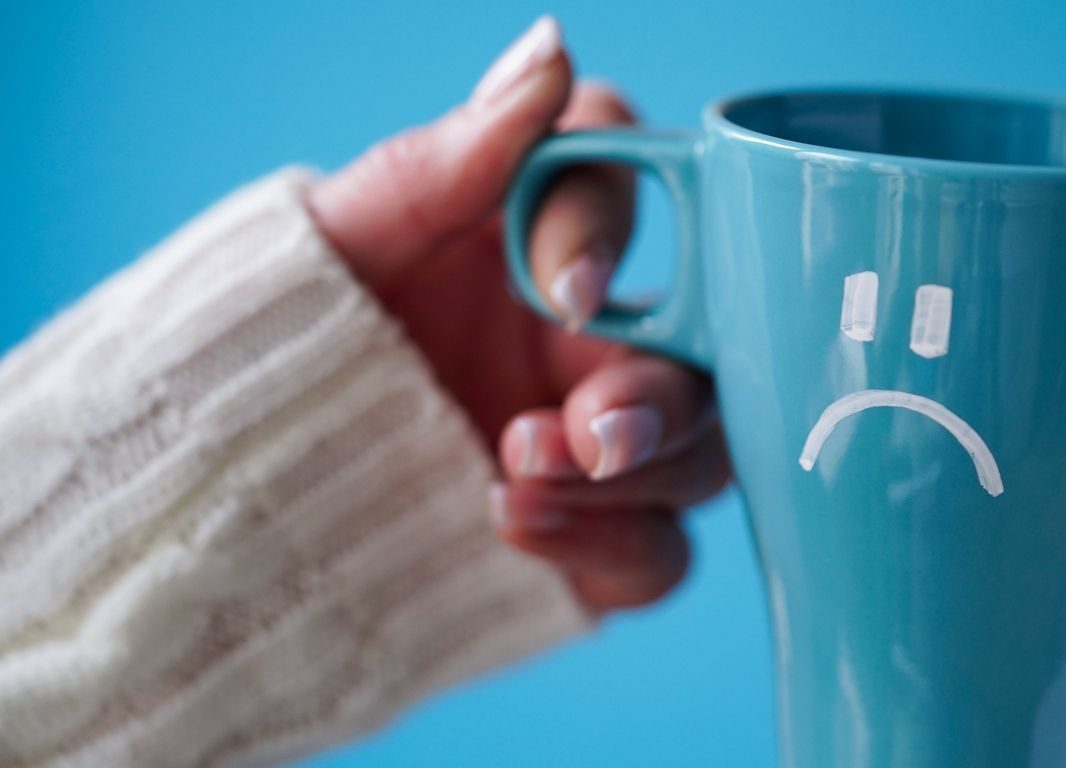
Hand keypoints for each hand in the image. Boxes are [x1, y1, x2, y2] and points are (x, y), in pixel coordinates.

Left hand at [308, 17, 728, 613]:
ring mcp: (598, 448)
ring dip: (631, 477)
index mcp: (542, 243)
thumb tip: (550, 49)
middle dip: (657, 396)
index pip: (630, 187)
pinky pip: (657, 556)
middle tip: (585, 429)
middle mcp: (592, 341)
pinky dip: (607, 549)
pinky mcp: (593, 542)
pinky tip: (513, 528)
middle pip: (705, 354)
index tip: (566, 291)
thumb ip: (451, 157)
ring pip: (703, 461)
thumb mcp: (349, 241)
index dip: (617, 232)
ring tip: (512, 477)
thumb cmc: (289, 335)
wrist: (239, 473)